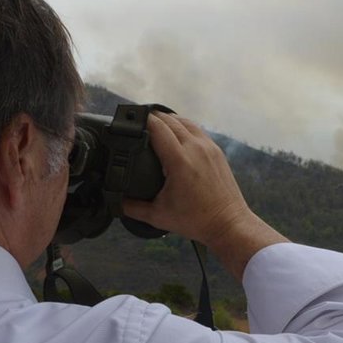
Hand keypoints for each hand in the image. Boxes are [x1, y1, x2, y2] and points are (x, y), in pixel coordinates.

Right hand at [122, 112, 285, 280]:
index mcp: (179, 161)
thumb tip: (114, 201)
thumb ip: (132, 207)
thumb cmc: (196, 220)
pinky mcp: (217, 151)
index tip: (129, 121)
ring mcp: (209, 147)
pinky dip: (184, 127)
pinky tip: (176, 134)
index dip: (141, 121)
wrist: (228, 223)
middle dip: (153, 118)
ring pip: (186, 121)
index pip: (157, 128)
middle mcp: (195, 148)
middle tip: (138, 123)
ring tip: (156, 125)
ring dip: (170, 120)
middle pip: (170, 120)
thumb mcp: (158, 216)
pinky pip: (197, 130)